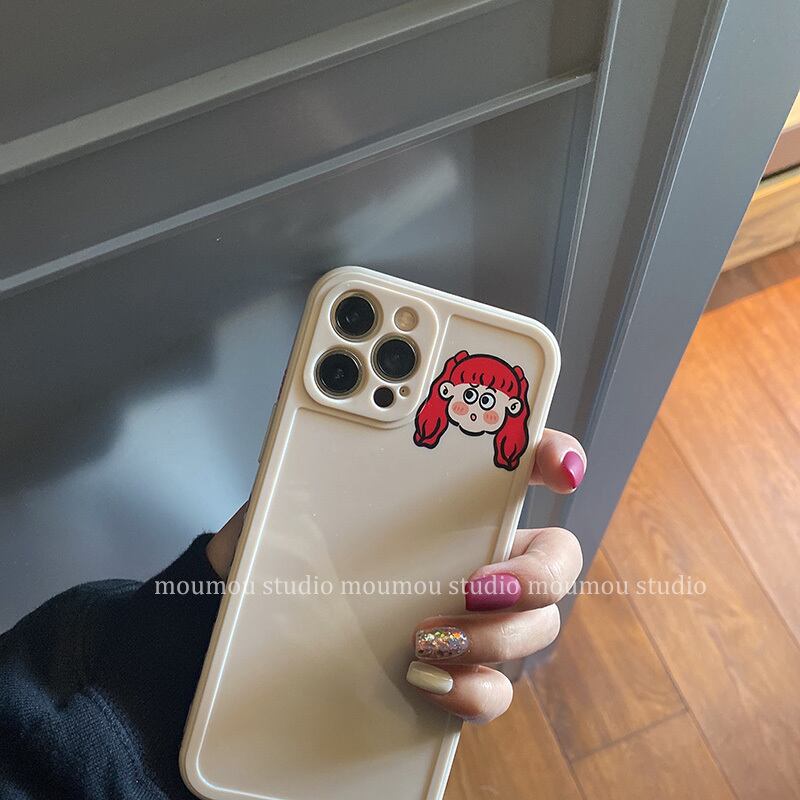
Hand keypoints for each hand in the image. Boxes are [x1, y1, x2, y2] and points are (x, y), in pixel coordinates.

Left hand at [205, 429, 584, 724]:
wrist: (266, 626)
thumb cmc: (290, 547)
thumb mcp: (294, 495)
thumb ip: (313, 462)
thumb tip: (318, 431)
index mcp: (454, 501)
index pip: (525, 464)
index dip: (557, 457)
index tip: (557, 467)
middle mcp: (480, 554)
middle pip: (556, 558)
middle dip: (536, 573)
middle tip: (479, 584)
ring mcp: (477, 619)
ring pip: (537, 628)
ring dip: (499, 636)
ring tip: (428, 637)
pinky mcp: (459, 675)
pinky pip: (496, 690)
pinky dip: (475, 691)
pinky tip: (427, 681)